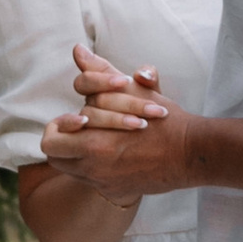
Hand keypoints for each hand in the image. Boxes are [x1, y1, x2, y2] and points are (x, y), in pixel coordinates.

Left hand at [43, 44, 194, 197]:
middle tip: (78, 129)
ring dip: (74, 153)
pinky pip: (88, 181)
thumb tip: (78, 50)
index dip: (60, 123)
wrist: (189, 153)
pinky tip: (109, 155)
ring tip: (93, 138)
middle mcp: (94, 163)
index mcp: (94, 138)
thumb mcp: (132, 90)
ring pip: (68, 168)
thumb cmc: (162, 118)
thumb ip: (100, 71)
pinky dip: (92, 168)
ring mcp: (102, 180)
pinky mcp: (113, 192)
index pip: (53, 133)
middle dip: (61, 139)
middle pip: (54, 154)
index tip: (77, 118)